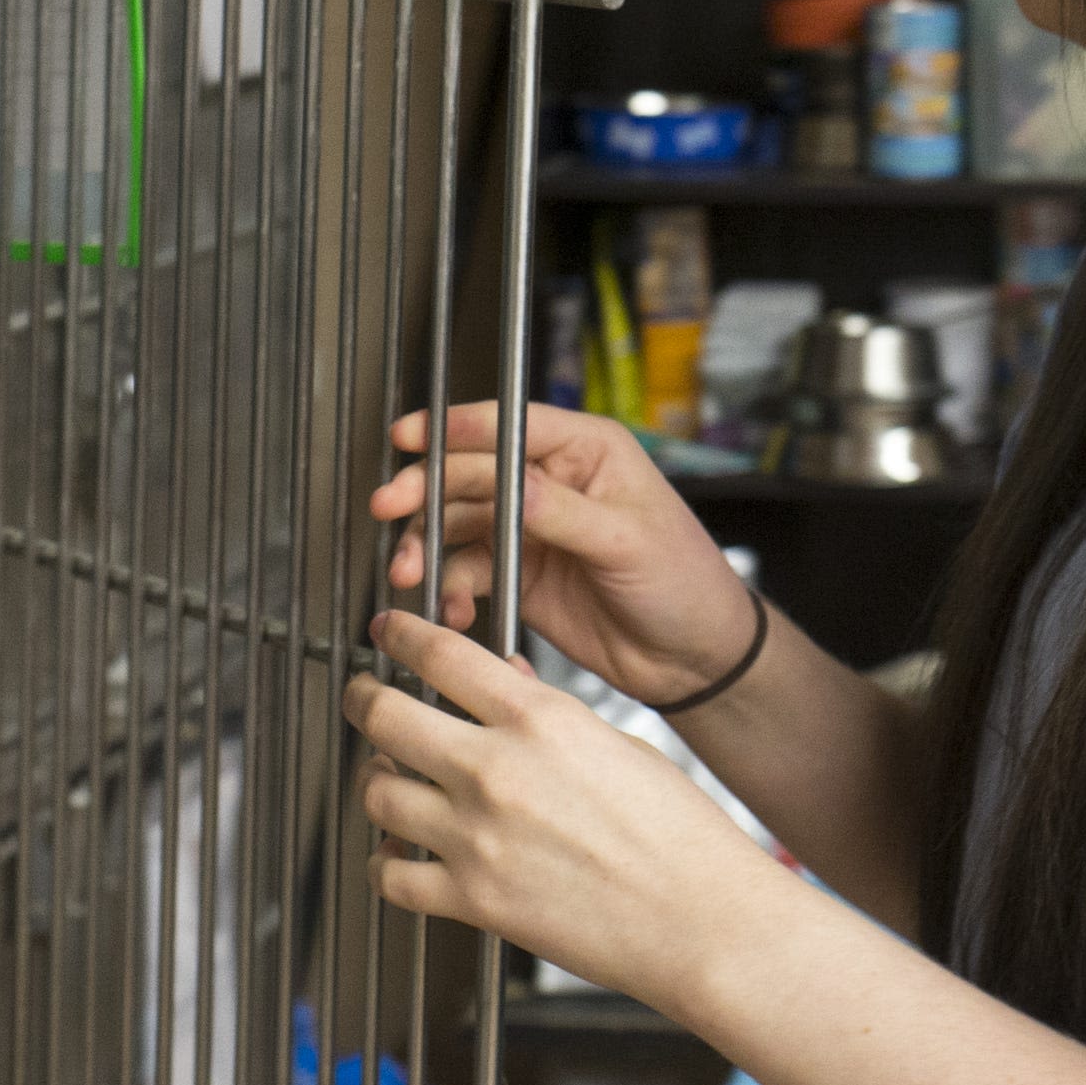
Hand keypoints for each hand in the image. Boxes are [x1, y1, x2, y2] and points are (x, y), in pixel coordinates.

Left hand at [346, 607, 790, 1010]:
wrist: (703, 922)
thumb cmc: (680, 836)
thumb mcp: (620, 744)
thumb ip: (549, 714)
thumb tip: (504, 683)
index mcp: (540, 720)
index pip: (441, 654)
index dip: (401, 635)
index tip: (388, 633)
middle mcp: (496, 771)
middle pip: (386, 715)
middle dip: (364, 699)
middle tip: (365, 698)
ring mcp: (476, 838)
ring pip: (377, 792)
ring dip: (375, 779)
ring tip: (387, 777)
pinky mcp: (473, 901)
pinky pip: (391, 875)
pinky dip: (385, 862)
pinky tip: (397, 854)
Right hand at [367, 402, 754, 708]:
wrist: (694, 659)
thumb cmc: (685, 583)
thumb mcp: (627, 540)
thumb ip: (562, 512)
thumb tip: (509, 487)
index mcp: (585, 452)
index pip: (509, 426)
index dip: (455, 428)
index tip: (410, 436)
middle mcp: (550, 483)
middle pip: (470, 473)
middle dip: (426, 491)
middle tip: (391, 508)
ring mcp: (530, 530)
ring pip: (458, 524)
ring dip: (428, 547)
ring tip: (412, 575)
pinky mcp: (518, 576)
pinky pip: (467, 572)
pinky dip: (450, 590)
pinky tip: (450, 609)